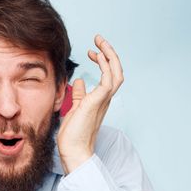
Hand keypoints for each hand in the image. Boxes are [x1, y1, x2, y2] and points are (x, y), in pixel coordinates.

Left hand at [57, 34, 123, 172]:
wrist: (74, 151)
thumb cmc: (73, 134)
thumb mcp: (75, 108)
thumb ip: (79, 95)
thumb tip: (79, 81)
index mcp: (101, 99)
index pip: (109, 76)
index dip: (103, 61)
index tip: (92, 52)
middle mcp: (105, 99)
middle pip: (117, 71)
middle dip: (110, 53)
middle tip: (99, 39)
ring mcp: (103, 100)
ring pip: (116, 73)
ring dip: (109, 55)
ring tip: (99, 42)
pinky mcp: (98, 102)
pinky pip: (107, 79)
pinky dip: (104, 65)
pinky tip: (95, 56)